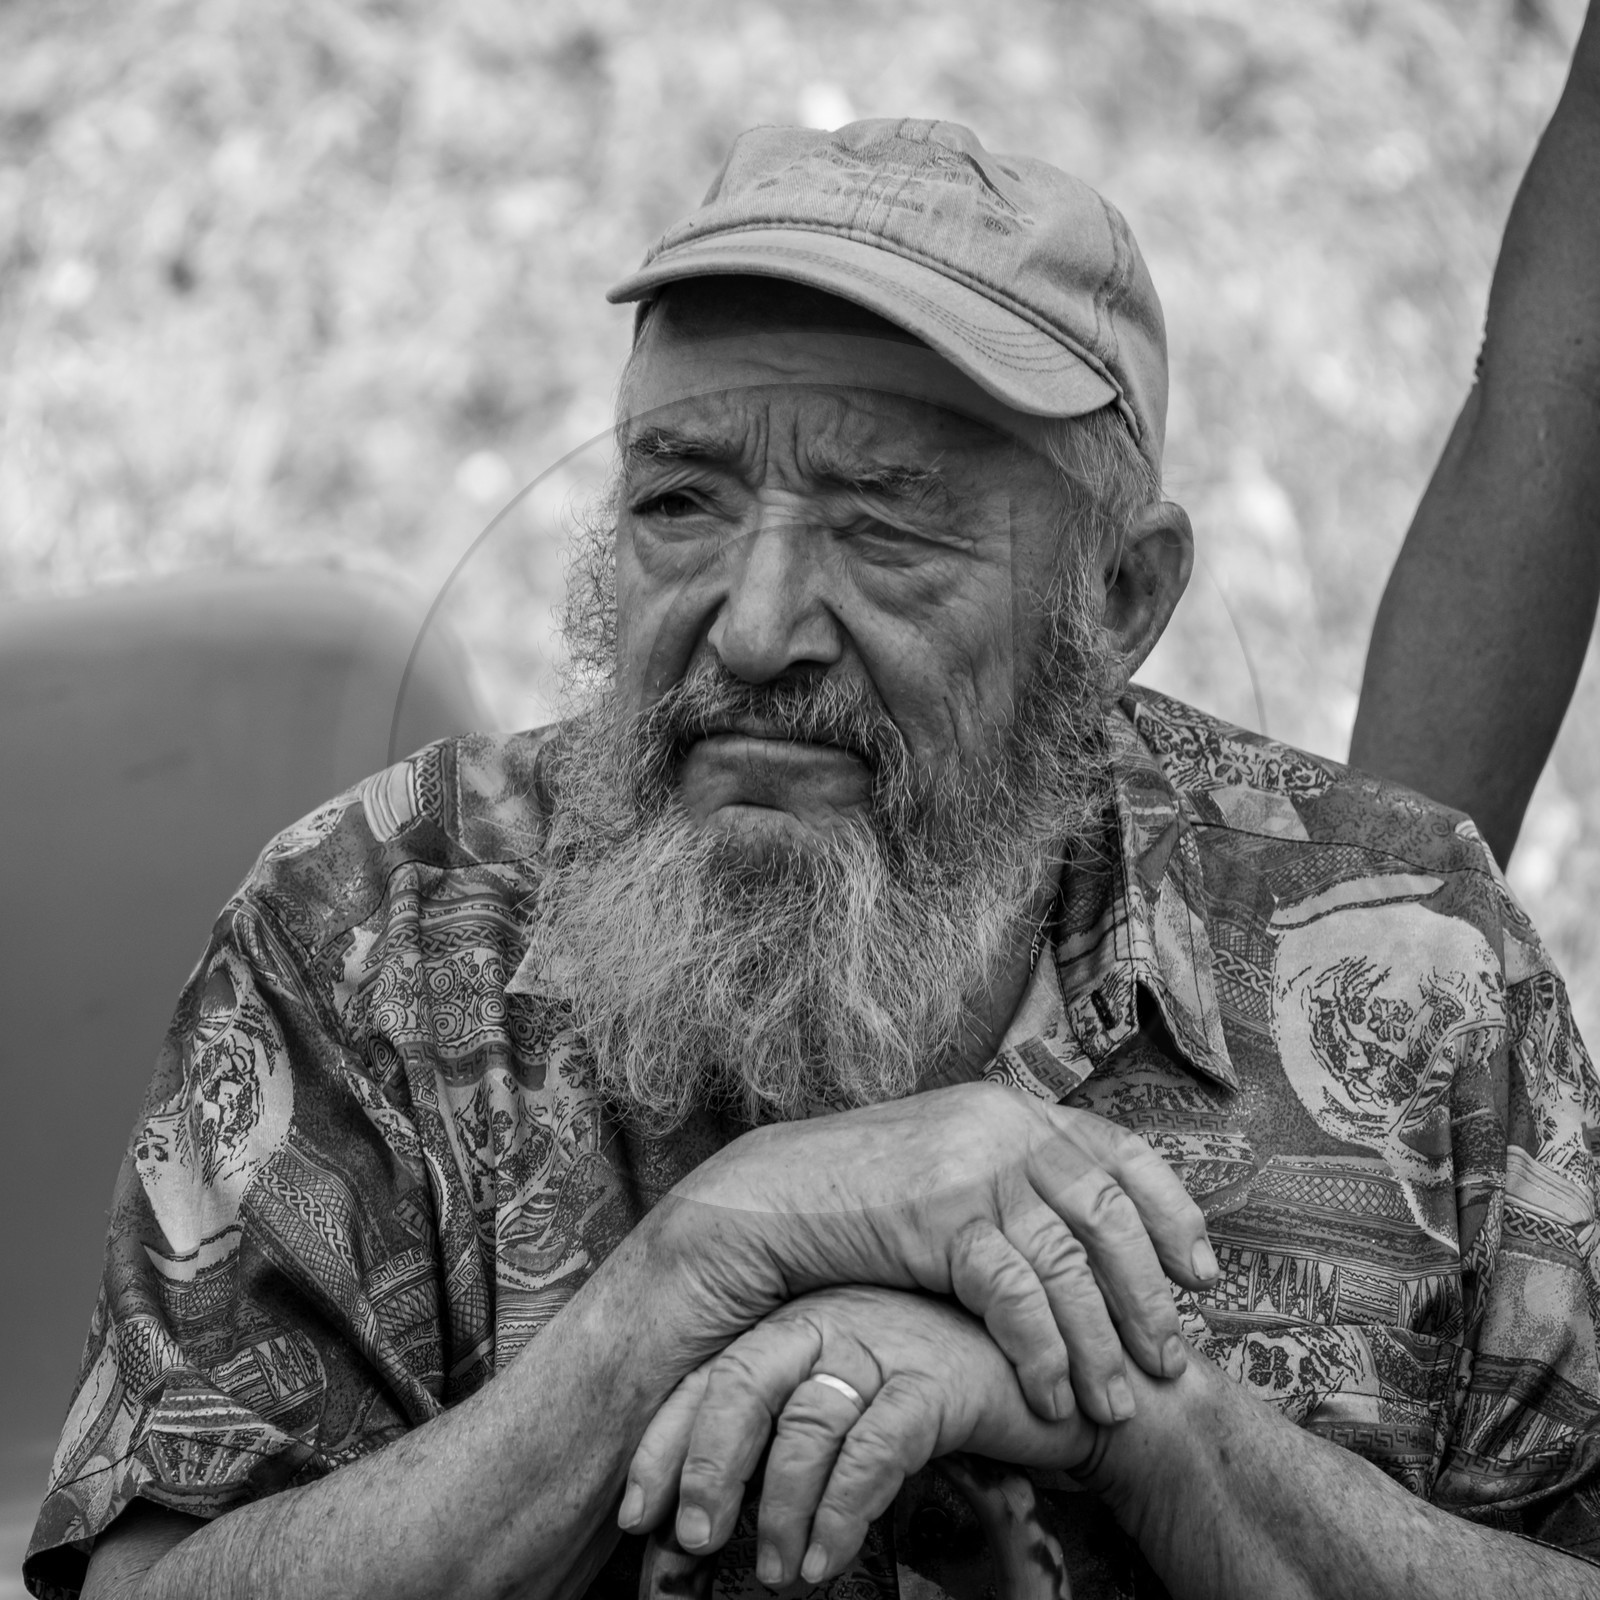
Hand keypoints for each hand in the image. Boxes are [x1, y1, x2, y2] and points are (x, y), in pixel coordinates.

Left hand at [621, 1285, 1096, 1587]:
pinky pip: (875, 1445)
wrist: (1054, 1388)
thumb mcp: (856, 1405)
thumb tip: (717, 1523)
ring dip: (780, 1506)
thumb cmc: (940, 1399)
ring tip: (778, 1572)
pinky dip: (842, 1507)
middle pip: (741, 1381)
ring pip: (805, 1419)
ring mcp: (884, 1339)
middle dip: (707, 1467)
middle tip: (693, 1539)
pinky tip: (828, 1557)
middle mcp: (831, 1316)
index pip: (712, 1373)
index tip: (640, 1512)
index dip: (667, 1443)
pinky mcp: (937, 1375)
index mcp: (800, 1319)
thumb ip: (796, 1438)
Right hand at [656, 1081, 1217, 1424]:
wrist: (769, 1198)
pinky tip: (1051, 1396)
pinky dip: (1042, 1354)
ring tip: (1115, 1403)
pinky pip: (1016, 1296)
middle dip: (1149, 1296)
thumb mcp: (951, 1165)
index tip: (1205, 1274)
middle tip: (1169, 1360)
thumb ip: (1015, 1180)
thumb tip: (1086, 1233)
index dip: (1174, 1213)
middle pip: (1110, 1215)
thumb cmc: (861, 1195)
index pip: (1122, 1151)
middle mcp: (1006, 1127)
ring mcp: (974, 1168)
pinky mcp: (941, 1216)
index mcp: (1015, 1108)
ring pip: (1070, 1264)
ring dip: (1100, 1344)